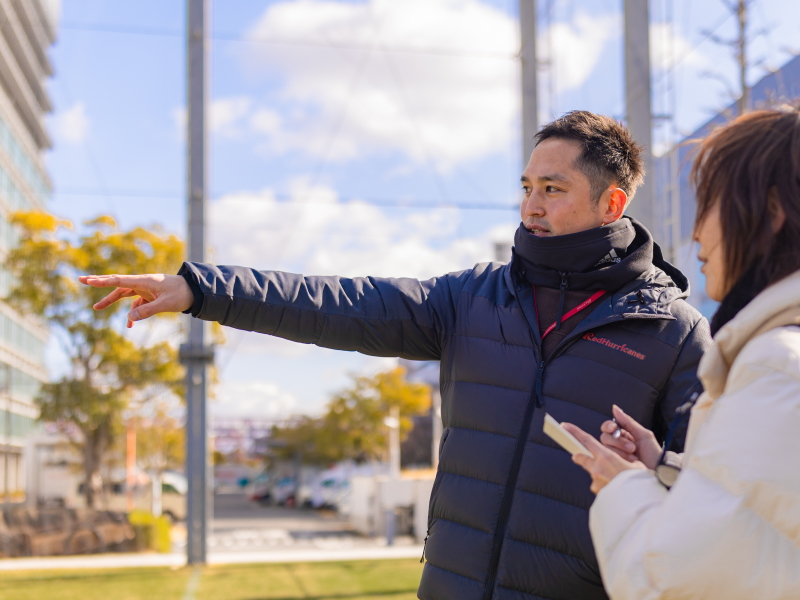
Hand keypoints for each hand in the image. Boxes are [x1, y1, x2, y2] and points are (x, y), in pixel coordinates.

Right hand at [79, 274, 193, 327]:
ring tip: (96, 308)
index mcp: (145, 281)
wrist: (196, 291)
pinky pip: (136, 304)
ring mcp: (145, 289)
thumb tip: (129, 319)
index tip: (88, 280)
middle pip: (117, 283)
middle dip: (100, 282)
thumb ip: (147, 311)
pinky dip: (132, 313)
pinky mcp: (150, 295)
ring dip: (111, 300)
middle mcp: (142, 282)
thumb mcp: (165, 304)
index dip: (103, 281)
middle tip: (81, 280)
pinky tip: (129, 325)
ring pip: (124, 293)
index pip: (119, 280)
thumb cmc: (182, 294)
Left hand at [561, 422, 645, 493]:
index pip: (587, 441)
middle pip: (581, 458)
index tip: (565, 426)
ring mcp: (595, 482)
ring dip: (600, 475)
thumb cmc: (640, 482)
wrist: (640, 503)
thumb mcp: (636, 465)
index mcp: (606, 457)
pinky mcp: (597, 493)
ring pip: (593, 474)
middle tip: (579, 455)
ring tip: (616, 480)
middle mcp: (597, 469)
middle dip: (580, 456)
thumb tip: (622, 464)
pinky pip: (599, 486)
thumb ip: (624, 460)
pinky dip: (605, 486)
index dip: (575, 432)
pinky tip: (617, 490)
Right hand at [599, 405, 661, 469]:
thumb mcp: (644, 435)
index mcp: (624, 434)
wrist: (659, 472)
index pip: (608, 427)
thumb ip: (628, 421)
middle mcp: (617, 444)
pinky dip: (621, 459)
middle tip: (632, 447)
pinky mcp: (614, 465)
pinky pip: (609, 459)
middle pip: (605, 437)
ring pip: (606, 448)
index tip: (613, 428)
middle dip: (619, 442)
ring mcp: (615, 455)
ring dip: (621, 452)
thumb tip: (615, 408)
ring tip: (634, 456)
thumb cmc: (653, 454)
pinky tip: (631, 462)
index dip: (608, 426)